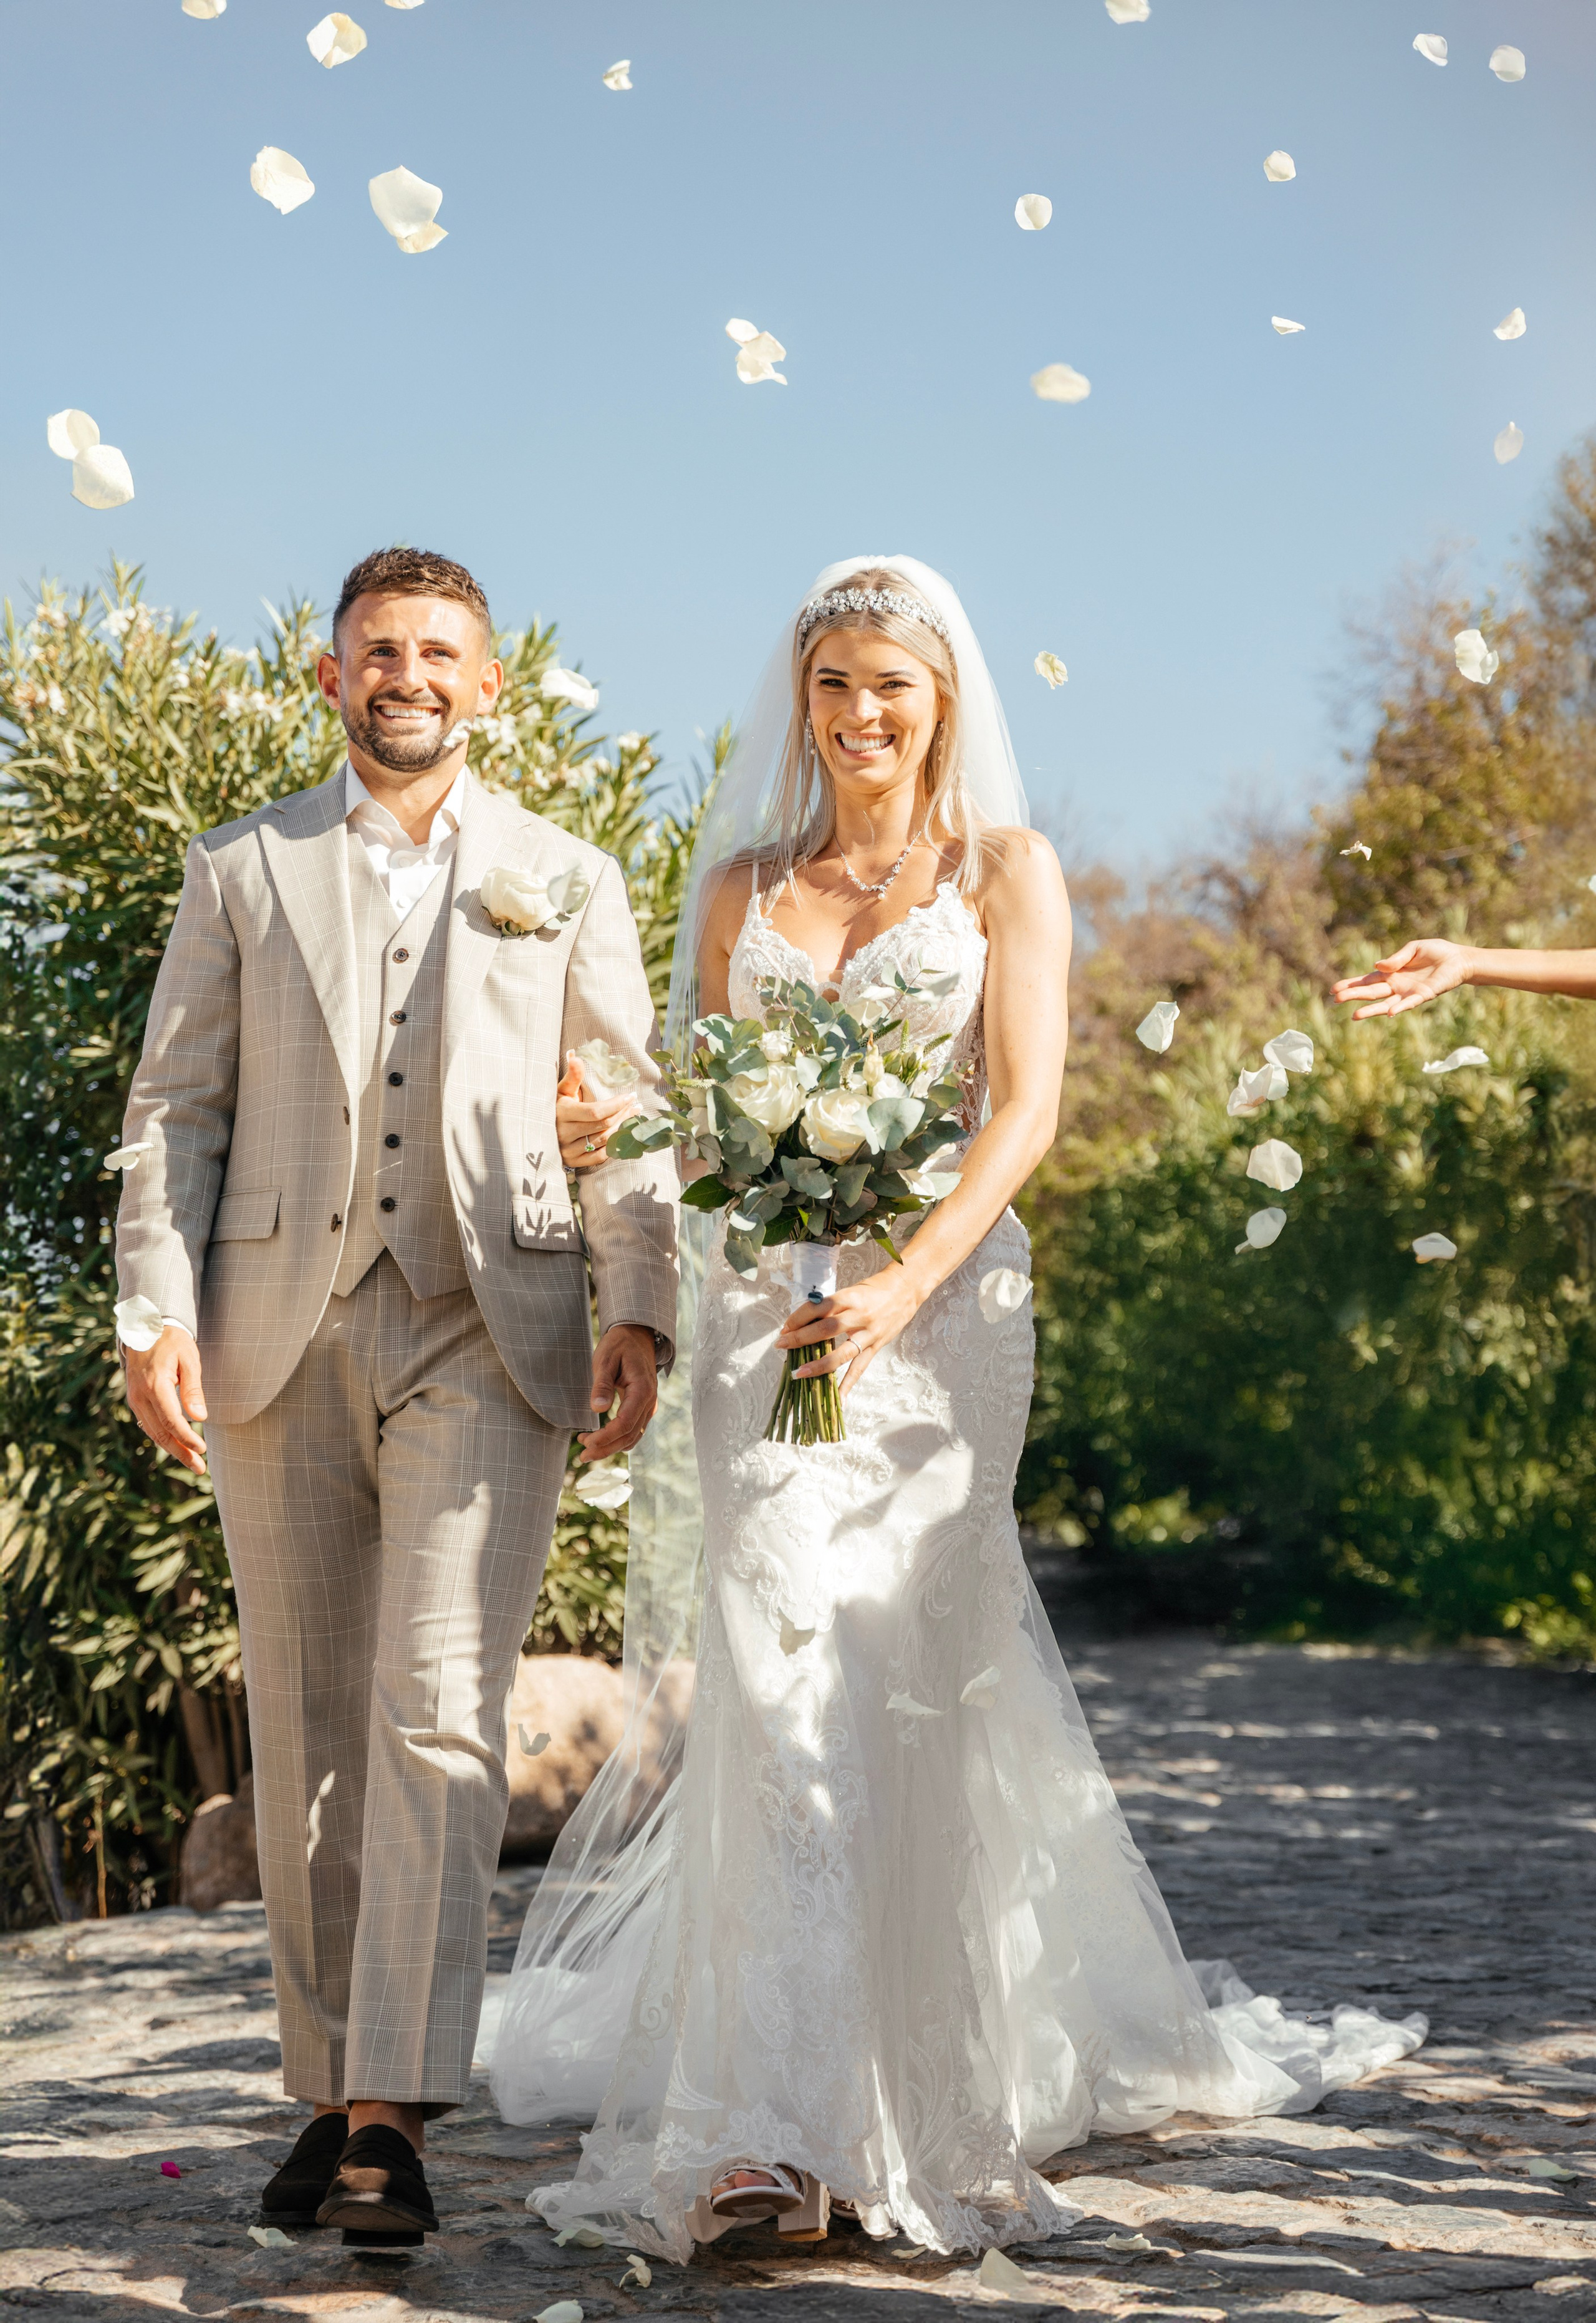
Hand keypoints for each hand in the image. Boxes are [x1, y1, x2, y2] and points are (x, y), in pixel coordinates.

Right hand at [123, 1324, 207, 1473]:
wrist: (145, 1328)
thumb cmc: (172, 1341)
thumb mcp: (189, 1359)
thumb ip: (193, 1388)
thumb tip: (200, 1417)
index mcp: (155, 1384)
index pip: (171, 1420)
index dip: (186, 1438)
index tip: (202, 1449)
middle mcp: (140, 1395)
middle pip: (161, 1432)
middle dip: (181, 1452)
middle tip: (200, 1469)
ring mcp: (135, 1399)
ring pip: (153, 1431)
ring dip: (173, 1449)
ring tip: (193, 1464)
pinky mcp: (136, 1400)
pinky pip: (148, 1424)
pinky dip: (162, 1438)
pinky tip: (176, 1447)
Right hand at [556, 1052, 638, 1169]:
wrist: (539, 1131)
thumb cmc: (556, 1106)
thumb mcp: (562, 1090)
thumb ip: (572, 1075)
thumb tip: (575, 1055)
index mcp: (562, 1113)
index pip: (596, 1111)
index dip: (616, 1104)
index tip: (630, 1096)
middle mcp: (563, 1133)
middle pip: (603, 1125)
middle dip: (623, 1114)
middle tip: (635, 1104)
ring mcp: (568, 1150)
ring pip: (604, 1140)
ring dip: (622, 1128)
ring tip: (633, 1116)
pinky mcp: (572, 1162)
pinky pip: (599, 1157)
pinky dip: (614, 1146)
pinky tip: (622, 1135)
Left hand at [579, 1323, 658, 1458]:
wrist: (636, 1336)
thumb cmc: (619, 1345)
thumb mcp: (606, 1359)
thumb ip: (602, 1384)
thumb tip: (598, 1409)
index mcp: (642, 1390)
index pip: (625, 1423)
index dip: (606, 1437)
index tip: (586, 1442)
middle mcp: (649, 1402)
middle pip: (629, 1435)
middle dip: (606, 1448)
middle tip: (582, 1455)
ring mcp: (648, 1406)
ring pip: (632, 1437)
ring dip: (611, 1447)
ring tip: (587, 1452)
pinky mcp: (643, 1408)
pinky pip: (634, 1430)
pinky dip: (618, 1440)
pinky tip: (602, 1442)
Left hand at [777, 1261, 923, 1393]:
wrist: (906, 1290)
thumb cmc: (874, 1290)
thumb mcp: (850, 1291)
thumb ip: (831, 1307)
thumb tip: (804, 1323)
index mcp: (849, 1297)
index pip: (818, 1308)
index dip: (798, 1318)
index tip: (784, 1327)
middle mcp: (859, 1315)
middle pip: (825, 1329)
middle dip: (800, 1339)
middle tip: (781, 1345)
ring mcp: (869, 1333)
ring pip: (841, 1353)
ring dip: (818, 1365)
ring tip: (799, 1373)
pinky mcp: (876, 1346)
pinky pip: (860, 1368)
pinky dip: (848, 1384)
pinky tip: (838, 1399)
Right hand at [1332, 939, 1472, 1019]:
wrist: (1458, 959)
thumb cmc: (1436, 952)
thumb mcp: (1413, 948)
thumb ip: (1396, 958)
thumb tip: (1377, 967)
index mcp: (1391, 973)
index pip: (1366, 980)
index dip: (1351, 984)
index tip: (1334, 989)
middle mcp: (1396, 985)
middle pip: (1371, 992)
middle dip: (1353, 995)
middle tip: (1336, 999)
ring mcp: (1408, 993)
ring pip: (1385, 1004)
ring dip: (1370, 1010)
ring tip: (1354, 1015)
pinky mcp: (1422, 995)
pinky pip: (1409, 1003)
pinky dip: (1399, 1008)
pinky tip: (1389, 1012)